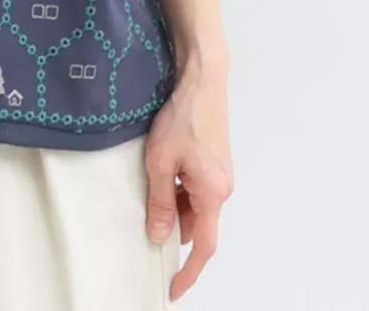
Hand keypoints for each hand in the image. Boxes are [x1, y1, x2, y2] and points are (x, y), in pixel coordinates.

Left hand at [143, 60, 233, 300]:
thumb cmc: (181, 117)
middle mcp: (222, 187)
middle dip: (174, 228)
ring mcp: (220, 172)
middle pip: (199, 223)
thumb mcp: (161, 162)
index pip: (205, 246)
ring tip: (148, 190)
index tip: (174, 288)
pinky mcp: (214, 158)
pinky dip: (179, 189)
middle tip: (146, 224)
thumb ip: (160, 202)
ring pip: (196, 204)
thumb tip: (159, 236)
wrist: (201, 79)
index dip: (189, 271)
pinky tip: (161, 173)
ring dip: (175, 205)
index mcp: (213, 194)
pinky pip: (197, 186)